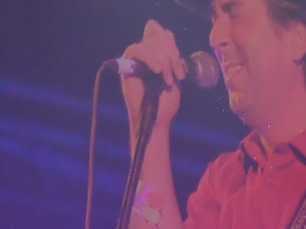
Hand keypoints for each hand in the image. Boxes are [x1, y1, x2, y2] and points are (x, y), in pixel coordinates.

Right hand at [119, 20, 186, 135]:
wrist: (158, 119)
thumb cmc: (166, 102)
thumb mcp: (174, 74)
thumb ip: (171, 55)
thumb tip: (167, 32)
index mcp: (156, 55)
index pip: (157, 32)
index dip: (168, 40)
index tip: (179, 62)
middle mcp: (144, 55)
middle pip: (156, 38)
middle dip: (171, 56)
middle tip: (178, 75)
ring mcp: (135, 60)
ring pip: (149, 44)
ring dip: (164, 61)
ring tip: (167, 80)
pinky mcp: (126, 66)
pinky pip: (137, 50)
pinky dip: (150, 58)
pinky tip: (158, 72)